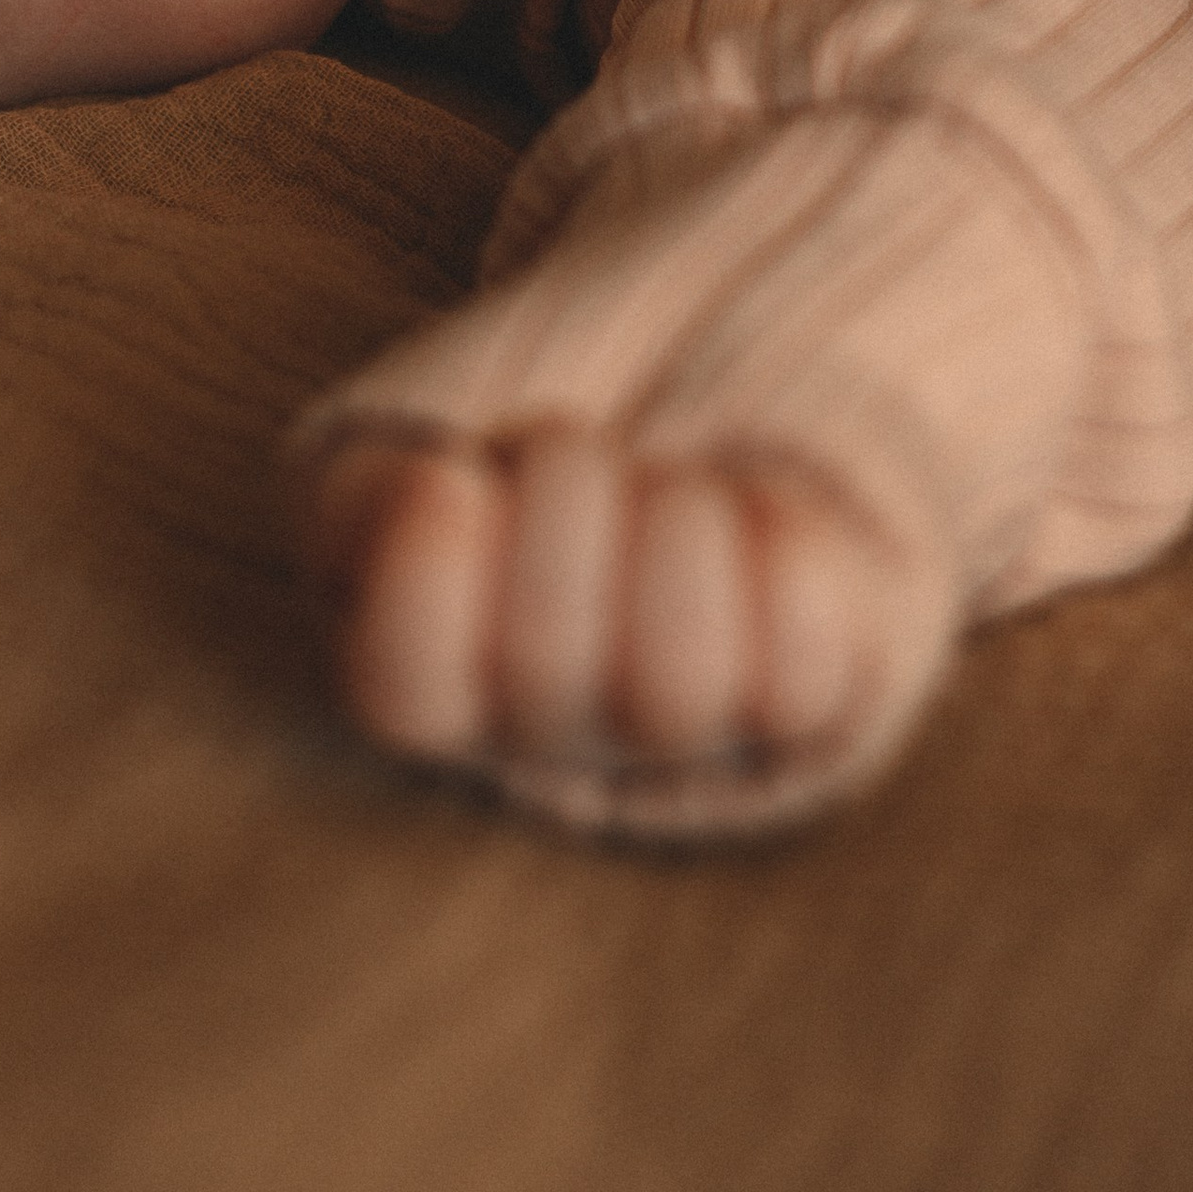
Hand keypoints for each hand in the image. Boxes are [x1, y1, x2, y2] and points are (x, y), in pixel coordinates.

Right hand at [307, 420, 951, 839]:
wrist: (679, 440)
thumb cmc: (519, 470)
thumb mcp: (405, 458)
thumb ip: (372, 492)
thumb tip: (433, 493)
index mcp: (428, 689)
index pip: (401, 688)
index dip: (424, 574)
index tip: (448, 475)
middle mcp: (557, 751)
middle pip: (546, 656)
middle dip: (561, 489)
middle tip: (568, 450)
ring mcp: (693, 740)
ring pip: (682, 670)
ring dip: (673, 514)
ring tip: (665, 485)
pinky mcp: (820, 704)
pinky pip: (806, 642)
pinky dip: (779, 531)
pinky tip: (747, 509)